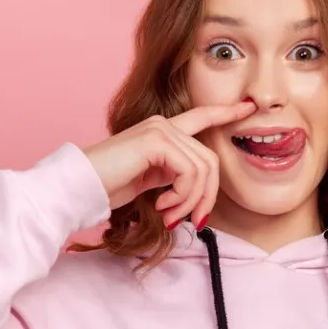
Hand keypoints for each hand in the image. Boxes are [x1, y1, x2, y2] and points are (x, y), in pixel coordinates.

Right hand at [83, 101, 255, 227]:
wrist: (79, 187)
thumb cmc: (108, 187)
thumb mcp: (150, 181)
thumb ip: (173, 176)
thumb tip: (198, 192)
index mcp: (162, 132)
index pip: (200, 117)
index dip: (225, 112)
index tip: (248, 108)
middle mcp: (163, 125)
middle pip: (210, 159)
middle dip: (208, 196)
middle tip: (194, 220)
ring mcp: (160, 130)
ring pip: (203, 170)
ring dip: (190, 202)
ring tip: (170, 215)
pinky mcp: (156, 141)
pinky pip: (190, 173)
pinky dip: (182, 197)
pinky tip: (161, 206)